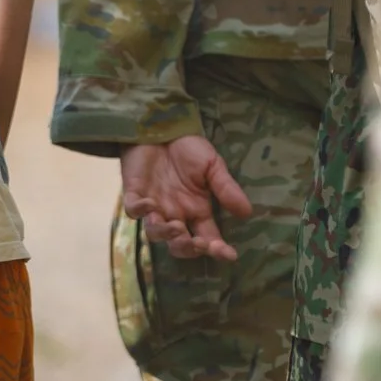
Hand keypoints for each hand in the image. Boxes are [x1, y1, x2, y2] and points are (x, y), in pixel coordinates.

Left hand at [120, 136, 252, 262]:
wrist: (162, 126)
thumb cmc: (188, 148)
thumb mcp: (213, 166)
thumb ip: (226, 188)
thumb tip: (247, 212)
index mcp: (196, 211)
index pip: (208, 238)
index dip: (217, 250)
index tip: (229, 254)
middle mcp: (175, 215)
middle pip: (180, 245)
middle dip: (188, 248)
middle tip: (197, 243)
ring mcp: (153, 207)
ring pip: (155, 233)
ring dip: (165, 233)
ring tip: (175, 225)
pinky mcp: (134, 194)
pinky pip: (133, 210)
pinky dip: (140, 210)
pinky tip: (150, 204)